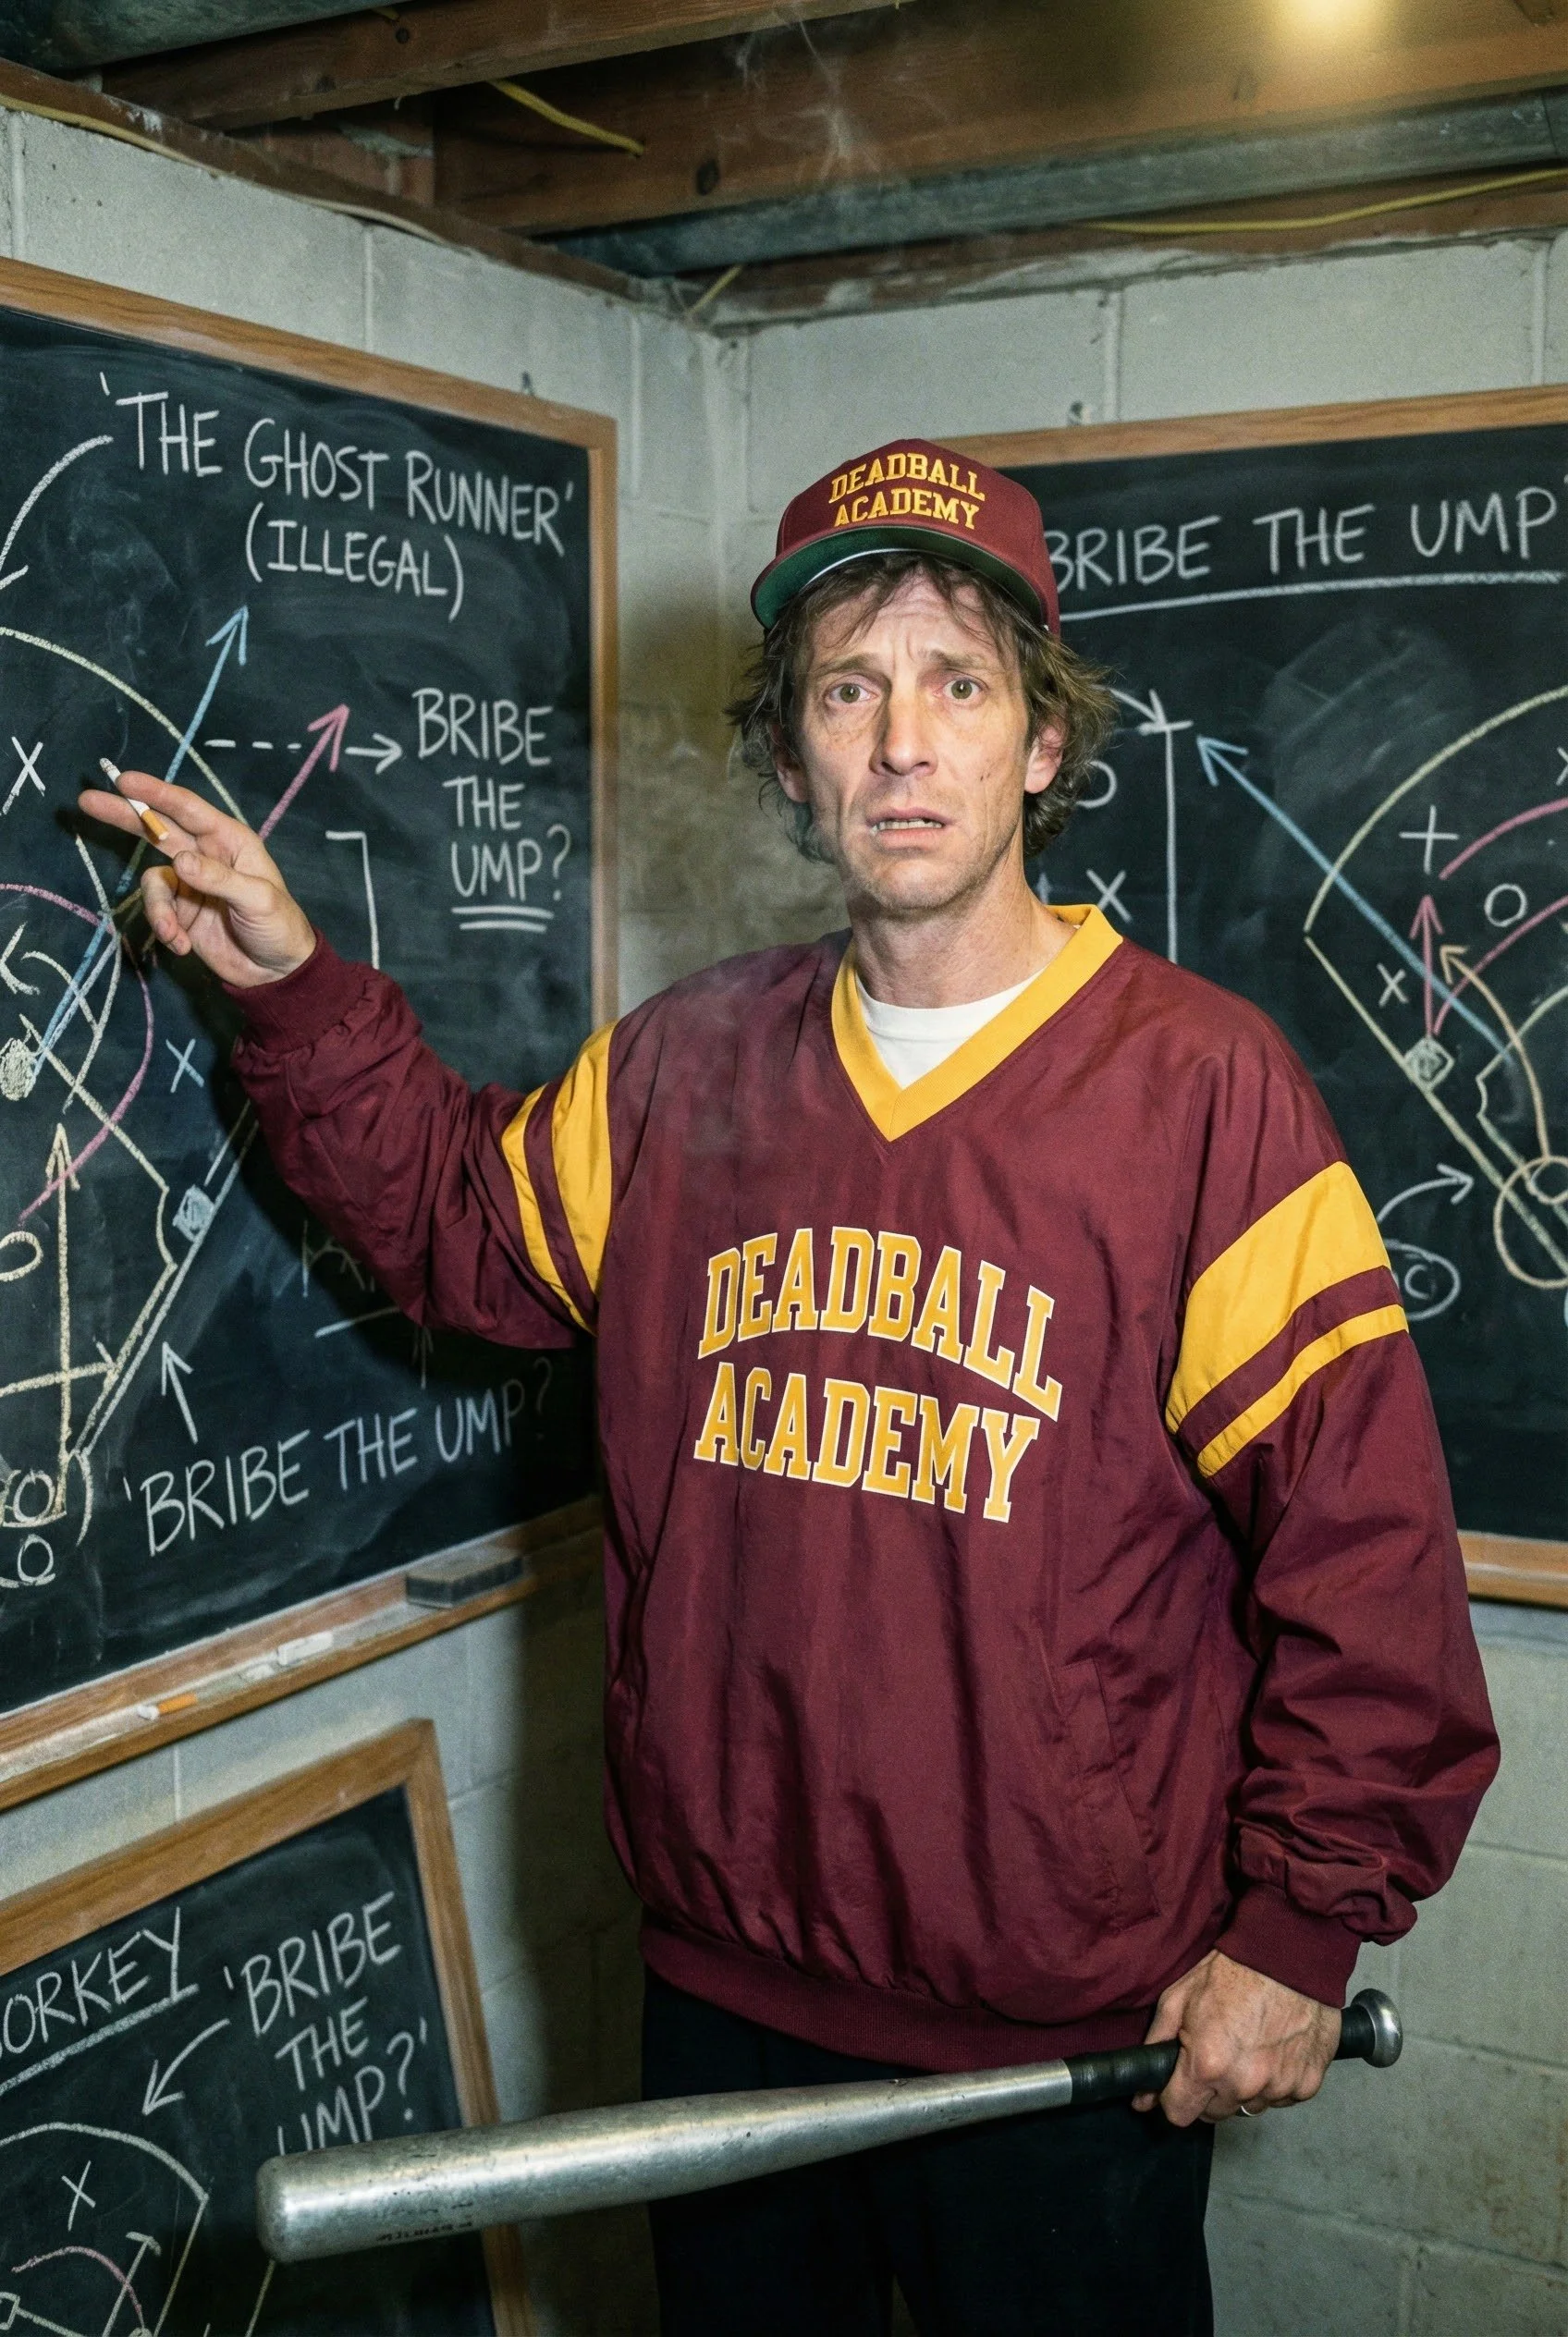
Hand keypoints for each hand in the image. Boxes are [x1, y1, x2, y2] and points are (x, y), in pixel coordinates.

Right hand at [78, 769, 315, 989]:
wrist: (276, 972)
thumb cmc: (279, 926)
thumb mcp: (258, 900)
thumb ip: (219, 879)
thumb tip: (179, 861)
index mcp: (229, 840)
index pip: (188, 809)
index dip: (156, 793)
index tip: (124, 781)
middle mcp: (205, 855)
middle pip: (157, 830)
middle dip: (124, 816)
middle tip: (88, 801)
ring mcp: (189, 883)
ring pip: (153, 882)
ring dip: (158, 910)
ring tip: (173, 935)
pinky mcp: (180, 912)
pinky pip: (158, 912)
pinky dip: (165, 930)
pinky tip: (182, 947)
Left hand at [1132, 1949, 1339, 2126]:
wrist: (1288, 1955)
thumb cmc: (1231, 1972)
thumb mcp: (1179, 1998)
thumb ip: (1157, 2046)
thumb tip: (1141, 2096)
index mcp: (1207, 2065)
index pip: (1179, 2114)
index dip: (1174, 2098)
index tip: (1179, 2083)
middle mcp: (1244, 2085)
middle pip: (1215, 2114)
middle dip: (1209, 2092)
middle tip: (1216, 2056)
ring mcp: (1279, 2088)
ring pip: (1249, 2106)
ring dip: (1244, 2088)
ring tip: (1248, 2049)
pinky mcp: (1307, 2084)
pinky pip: (1282, 2098)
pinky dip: (1275, 2082)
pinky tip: (1274, 2050)